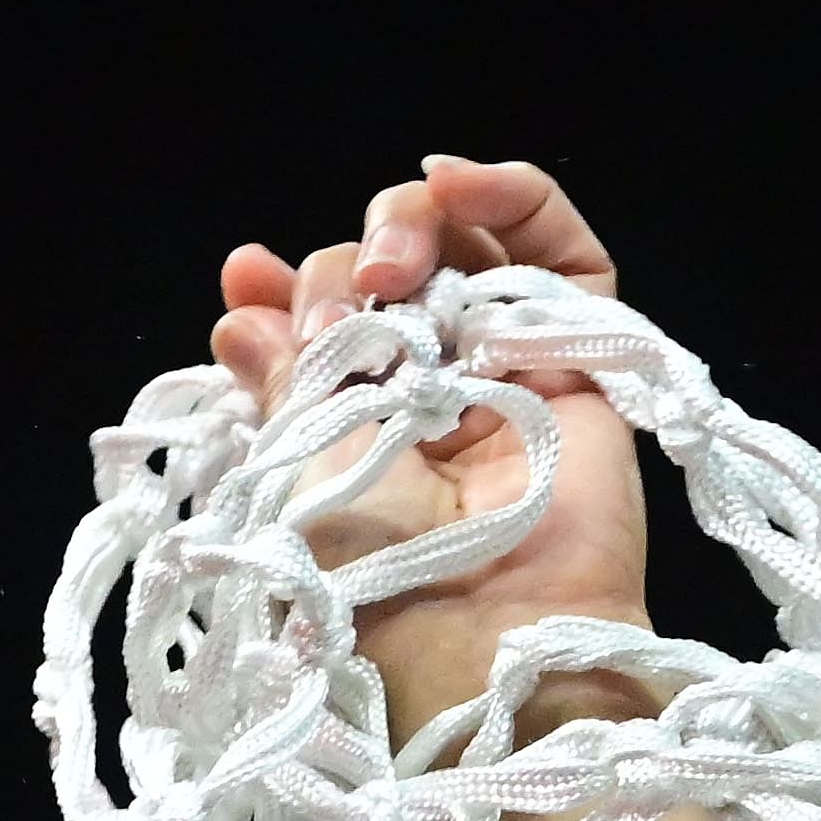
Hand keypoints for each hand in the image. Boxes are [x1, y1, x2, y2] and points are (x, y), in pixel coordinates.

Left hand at [207, 157, 654, 754]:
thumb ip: (282, 384)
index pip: (322, 324)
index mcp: (357, 427)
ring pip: (466, 248)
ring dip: (411, 228)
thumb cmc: (378, 579)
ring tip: (387, 267)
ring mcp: (505, 368)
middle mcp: (430, 393)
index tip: (243, 280)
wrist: (481, 637)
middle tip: (333, 320)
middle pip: (389, 274)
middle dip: (343, 269)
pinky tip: (454, 183)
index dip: (282, 294)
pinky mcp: (581, 352)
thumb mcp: (301, 468)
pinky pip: (561, 253)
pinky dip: (513, 196)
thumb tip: (238, 312)